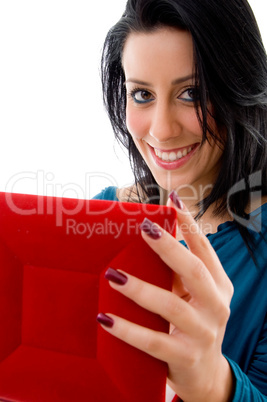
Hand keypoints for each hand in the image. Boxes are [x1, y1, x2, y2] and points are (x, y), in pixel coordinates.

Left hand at [97, 192, 233, 400]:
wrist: (205, 374)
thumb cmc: (193, 324)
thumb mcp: (194, 296)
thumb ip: (178, 272)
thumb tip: (151, 236)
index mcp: (219, 285)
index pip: (205, 249)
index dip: (190, 224)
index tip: (173, 202)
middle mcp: (216, 306)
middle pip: (194, 271)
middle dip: (169, 247)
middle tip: (144, 228)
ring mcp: (203, 332)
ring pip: (171, 305)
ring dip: (140, 288)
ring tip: (113, 275)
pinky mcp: (185, 356)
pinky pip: (153, 341)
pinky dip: (128, 329)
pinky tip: (106, 319)